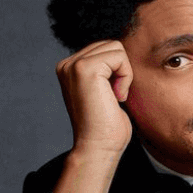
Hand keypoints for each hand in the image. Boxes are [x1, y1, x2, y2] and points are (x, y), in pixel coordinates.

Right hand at [55, 40, 133, 155]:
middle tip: (113, 98)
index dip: (116, 71)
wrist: (98, 147)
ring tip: (114, 97)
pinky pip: (120, 56)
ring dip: (124, 74)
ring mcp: (73, 65)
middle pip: (111, 45)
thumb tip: (121, 51)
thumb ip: (106, 69)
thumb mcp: (103, 90)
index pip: (105, 49)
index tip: (109, 97)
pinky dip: (125, 77)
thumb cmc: (106, 126)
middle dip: (120, 70)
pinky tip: (116, 97)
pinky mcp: (84, 68)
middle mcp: (66, 64)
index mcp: (68, 69)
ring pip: (116, 48)